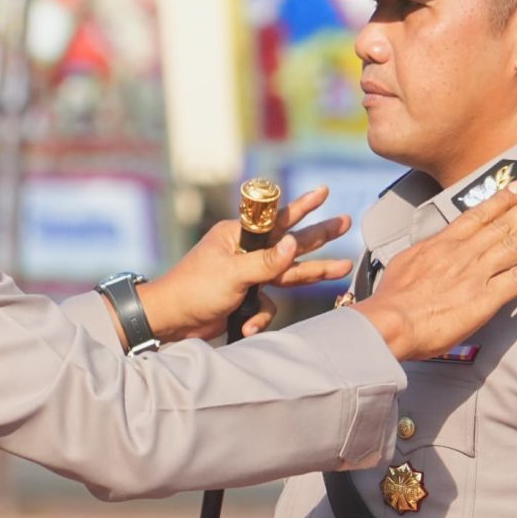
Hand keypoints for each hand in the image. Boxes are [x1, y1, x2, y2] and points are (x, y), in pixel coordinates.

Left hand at [139, 187, 353, 341]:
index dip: (303, 206)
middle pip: (290, 243)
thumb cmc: (194, 290)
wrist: (171, 323)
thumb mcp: (232, 273)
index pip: (276, 218)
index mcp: (238, 237)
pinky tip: (246, 326)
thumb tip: (294, 244)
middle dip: (319, 236)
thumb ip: (266, 262)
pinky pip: (267, 306)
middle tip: (345, 222)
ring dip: (312, 275)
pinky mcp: (246, 300)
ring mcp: (248, 277)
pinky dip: (259, 318)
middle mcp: (246, 253)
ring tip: (342, 269)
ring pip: (287, 275)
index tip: (324, 192)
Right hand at [354, 185, 516, 362]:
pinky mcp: (486, 298)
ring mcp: (477, 273)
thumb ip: (424, 255)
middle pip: (503, 224)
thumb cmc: (391, 300)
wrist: (390, 321)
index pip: (477, 215)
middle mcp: (464, 253)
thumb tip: (429, 251)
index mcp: (442, 243)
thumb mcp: (404, 264)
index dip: (501, 200)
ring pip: (516, 244)